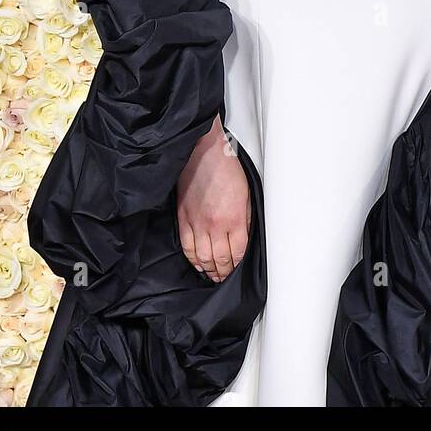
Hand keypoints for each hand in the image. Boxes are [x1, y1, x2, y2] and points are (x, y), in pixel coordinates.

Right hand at [177, 118, 250, 281]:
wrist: (203, 152)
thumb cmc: (226, 168)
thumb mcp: (247, 194)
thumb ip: (245, 219)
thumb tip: (245, 237)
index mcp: (234, 218)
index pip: (237, 253)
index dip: (238, 266)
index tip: (239, 271)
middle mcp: (214, 225)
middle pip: (220, 260)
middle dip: (224, 273)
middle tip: (226, 278)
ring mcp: (196, 223)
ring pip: (202, 258)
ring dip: (209, 270)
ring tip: (214, 275)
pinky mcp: (183, 218)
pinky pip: (187, 246)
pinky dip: (192, 259)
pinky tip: (198, 264)